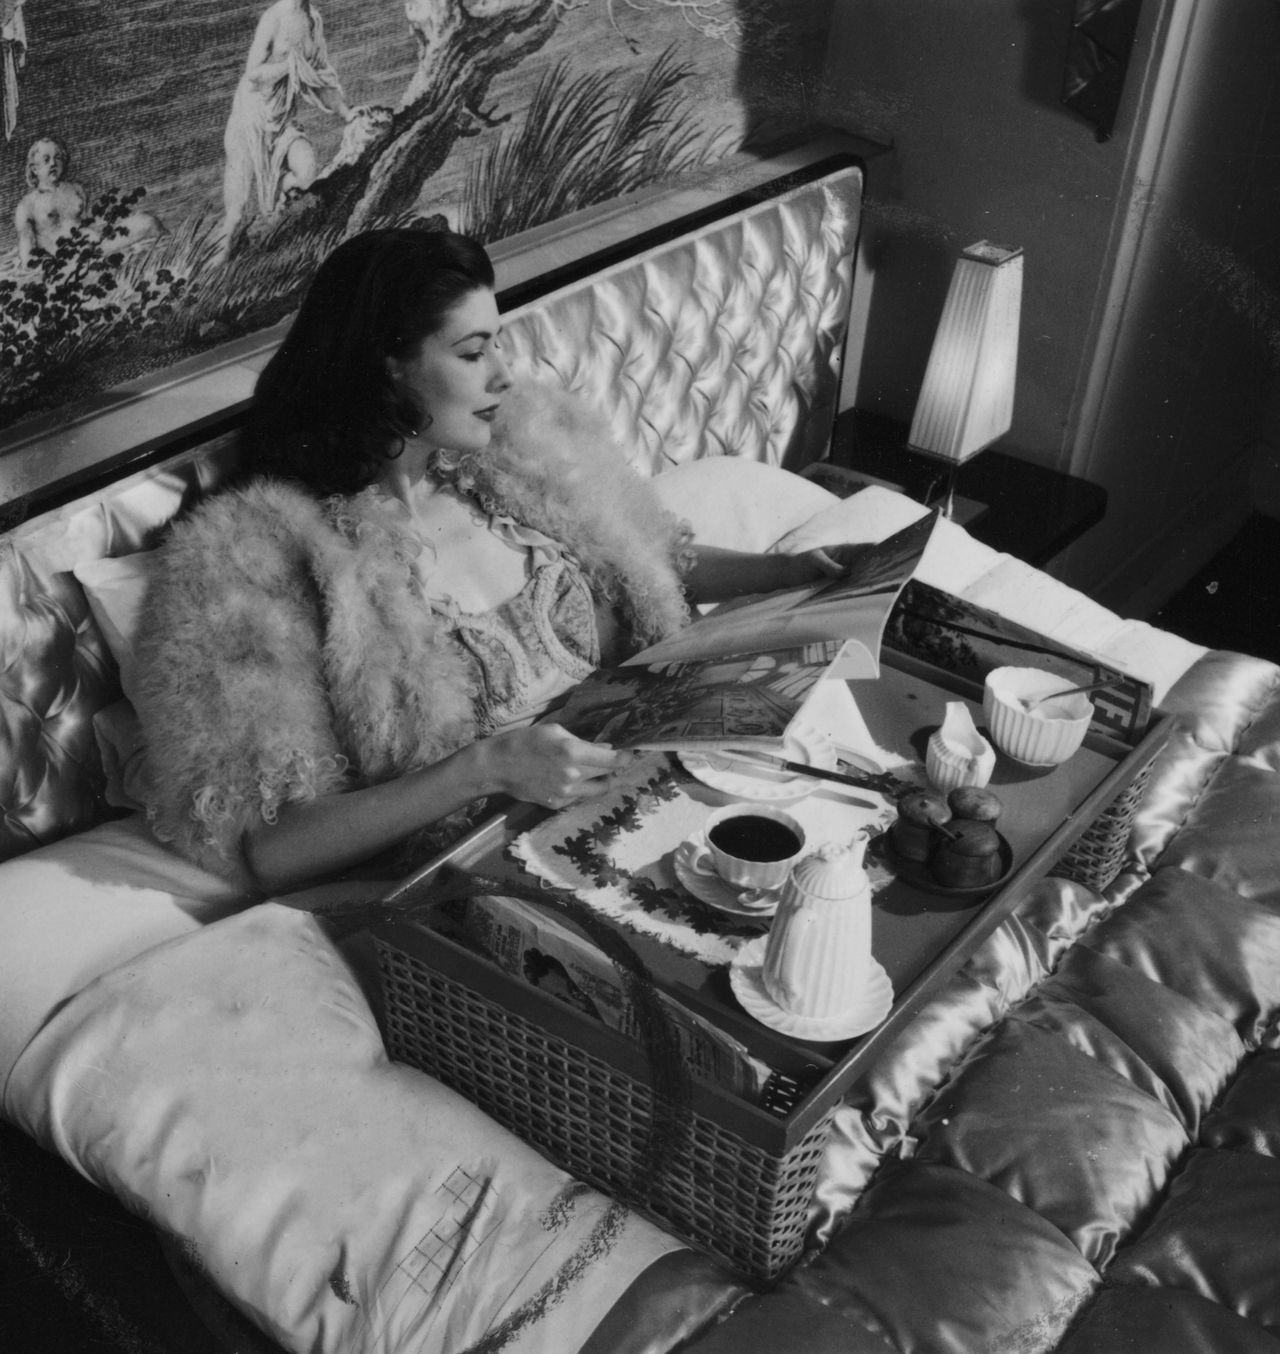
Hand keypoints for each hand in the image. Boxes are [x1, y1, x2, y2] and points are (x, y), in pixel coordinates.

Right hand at [475, 723, 638, 809]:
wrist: (498, 766)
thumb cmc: (526, 741)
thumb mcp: (555, 731)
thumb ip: (583, 742)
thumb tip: (605, 750)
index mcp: (574, 752)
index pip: (613, 760)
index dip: (625, 758)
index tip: (630, 754)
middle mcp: (573, 775)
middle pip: (608, 775)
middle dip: (613, 767)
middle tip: (610, 760)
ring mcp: (566, 792)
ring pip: (598, 789)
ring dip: (601, 780)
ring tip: (594, 771)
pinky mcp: (557, 804)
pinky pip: (581, 796)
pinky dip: (583, 787)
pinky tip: (572, 778)